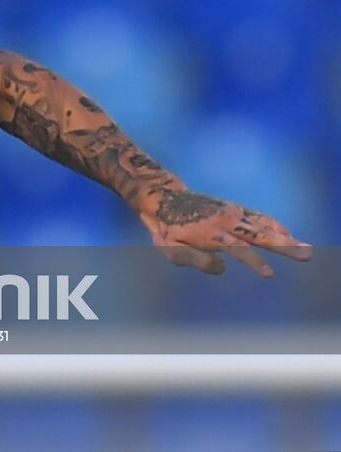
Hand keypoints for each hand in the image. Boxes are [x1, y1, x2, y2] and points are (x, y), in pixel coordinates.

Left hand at [138, 189, 312, 276]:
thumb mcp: (170, 249)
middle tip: (306, 255)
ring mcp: (232, 213)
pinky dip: (273, 224)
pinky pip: (257, 216)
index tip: (269, 273)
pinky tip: (287, 233)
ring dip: (284, 236)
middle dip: (283, 246)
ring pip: (262, 225)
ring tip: (305, 247)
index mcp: (211, 234)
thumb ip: (194, 259)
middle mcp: (226, 221)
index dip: (254, 261)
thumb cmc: (166, 229)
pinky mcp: (234, 208)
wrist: (165, 197)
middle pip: (259, 235)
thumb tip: (222, 268)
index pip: (238, 250)